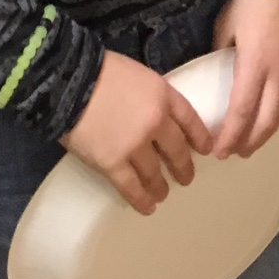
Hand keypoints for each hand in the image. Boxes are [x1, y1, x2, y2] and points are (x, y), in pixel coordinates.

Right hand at [62, 49, 212, 213]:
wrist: (73, 83)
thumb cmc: (103, 71)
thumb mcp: (138, 74)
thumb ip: (151, 94)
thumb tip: (153, 110)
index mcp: (163, 95)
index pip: (190, 119)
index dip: (199, 136)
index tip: (206, 149)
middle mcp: (156, 123)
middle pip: (176, 150)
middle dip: (184, 166)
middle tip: (187, 177)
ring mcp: (135, 146)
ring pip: (154, 173)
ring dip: (161, 186)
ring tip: (163, 194)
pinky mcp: (113, 164)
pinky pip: (131, 187)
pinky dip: (141, 199)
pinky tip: (148, 207)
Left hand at [210, 0, 278, 159]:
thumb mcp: (224, 27)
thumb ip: (220, 54)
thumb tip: (215, 71)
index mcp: (255, 64)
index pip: (242, 112)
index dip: (231, 136)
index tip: (219, 152)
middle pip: (267, 120)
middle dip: (250, 141)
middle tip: (235, 153)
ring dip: (268, 131)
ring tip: (253, 142)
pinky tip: (273, 118)